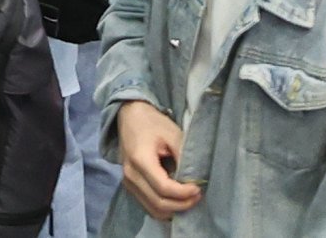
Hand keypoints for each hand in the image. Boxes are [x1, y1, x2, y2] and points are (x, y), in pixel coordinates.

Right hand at [113, 99, 200, 219]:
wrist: (130, 116)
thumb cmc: (153, 123)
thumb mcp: (172, 134)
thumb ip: (183, 157)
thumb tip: (194, 179)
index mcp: (140, 159)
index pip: (163, 188)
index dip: (183, 193)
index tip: (198, 188)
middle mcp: (130, 175)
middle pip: (158, 203)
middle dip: (182, 204)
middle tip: (197, 196)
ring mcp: (128, 182)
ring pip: (153, 209)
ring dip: (174, 210)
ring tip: (189, 199)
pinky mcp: (130, 186)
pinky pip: (149, 206)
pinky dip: (165, 209)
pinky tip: (177, 201)